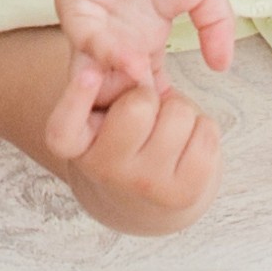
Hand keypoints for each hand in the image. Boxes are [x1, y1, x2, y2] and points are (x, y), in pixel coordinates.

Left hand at [45, 0, 238, 153]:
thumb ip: (217, 29)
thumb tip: (225, 67)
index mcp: (140, 42)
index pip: (148, 90)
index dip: (164, 108)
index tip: (186, 123)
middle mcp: (113, 43)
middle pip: (118, 94)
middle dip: (137, 113)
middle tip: (161, 126)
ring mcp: (93, 29)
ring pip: (98, 75)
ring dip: (122, 89)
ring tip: (148, 98)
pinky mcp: (76, 9)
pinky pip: (87, 41)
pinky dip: (107, 55)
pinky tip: (134, 61)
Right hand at [53, 75, 225, 234]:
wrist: (146, 202)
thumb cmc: (123, 140)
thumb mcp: (102, 114)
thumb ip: (106, 85)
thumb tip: (137, 68)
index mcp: (76, 147)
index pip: (63, 127)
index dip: (77, 97)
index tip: (90, 73)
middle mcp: (105, 171)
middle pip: (139, 104)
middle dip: (148, 95)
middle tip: (145, 113)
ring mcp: (145, 186)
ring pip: (179, 113)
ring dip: (178, 110)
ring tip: (165, 129)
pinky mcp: (184, 194)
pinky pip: (207, 130)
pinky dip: (202, 126)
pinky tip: (186, 144)